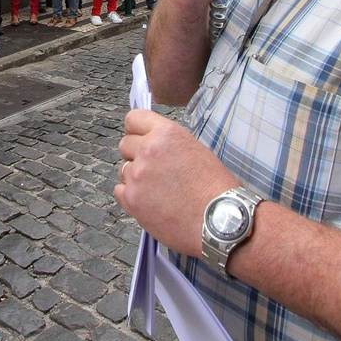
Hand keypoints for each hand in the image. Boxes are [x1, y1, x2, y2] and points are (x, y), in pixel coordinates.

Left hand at [115, 110, 239, 257]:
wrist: (220, 221)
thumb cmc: (215, 188)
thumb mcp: (195, 150)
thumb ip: (168, 143)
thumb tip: (152, 144)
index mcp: (166, 134)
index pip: (134, 119)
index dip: (136, 130)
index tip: (139, 138)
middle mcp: (148, 150)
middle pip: (125, 145)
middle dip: (135, 155)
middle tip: (153, 169)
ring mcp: (137, 175)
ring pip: (123, 170)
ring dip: (135, 178)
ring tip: (159, 191)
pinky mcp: (132, 200)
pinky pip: (120, 191)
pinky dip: (131, 197)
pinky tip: (150, 202)